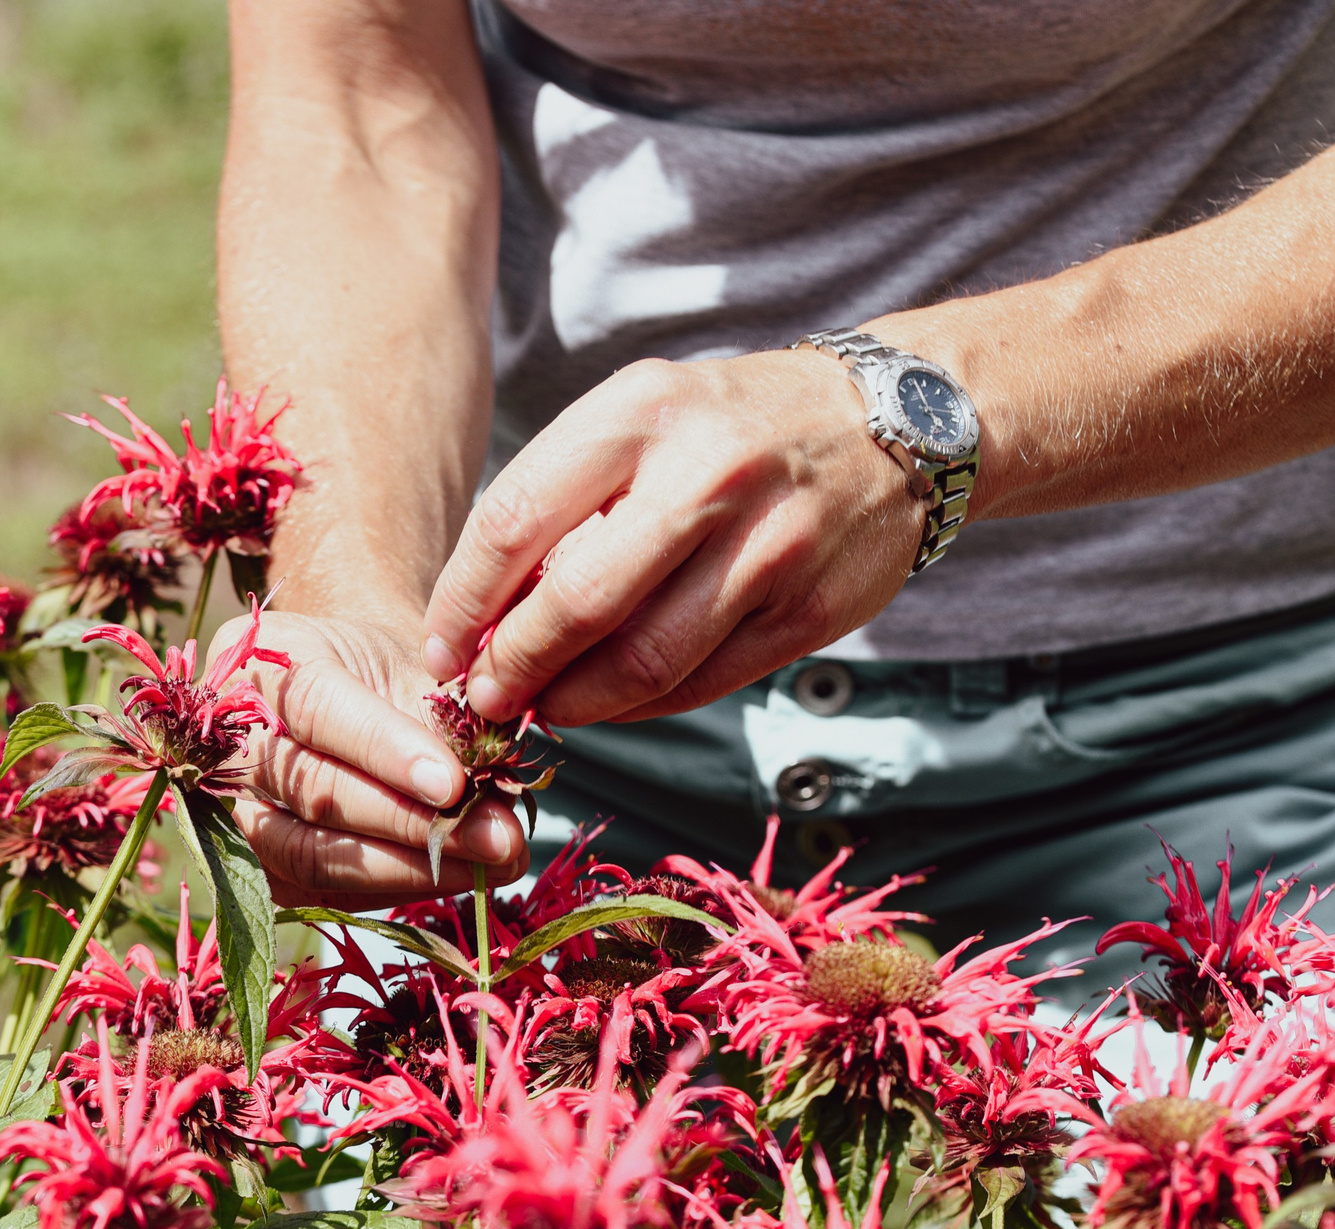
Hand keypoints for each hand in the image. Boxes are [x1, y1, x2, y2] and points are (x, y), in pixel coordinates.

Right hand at [225, 605, 529, 908]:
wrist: (348, 688)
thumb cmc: (385, 667)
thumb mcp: (416, 665)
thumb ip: (446, 721)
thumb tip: (494, 799)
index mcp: (263, 658)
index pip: (317, 708)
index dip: (386, 750)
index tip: (455, 783)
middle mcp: (229, 736)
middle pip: (313, 792)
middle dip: (412, 823)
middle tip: (499, 837)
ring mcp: (231, 808)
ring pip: (311, 854)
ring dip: (410, 867)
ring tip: (491, 863)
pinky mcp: (257, 864)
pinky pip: (321, 890)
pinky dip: (395, 885)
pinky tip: (457, 874)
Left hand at [421, 349, 926, 725]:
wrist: (892, 425)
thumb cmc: (732, 428)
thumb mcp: (644, 419)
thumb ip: (565, 500)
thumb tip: (479, 615)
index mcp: (642, 414)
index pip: (516, 519)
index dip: (463, 601)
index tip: (441, 649)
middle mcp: (707, 475)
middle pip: (576, 603)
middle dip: (513, 667)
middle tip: (485, 699)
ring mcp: (766, 547)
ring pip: (641, 661)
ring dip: (574, 702)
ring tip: (543, 708)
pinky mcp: (807, 611)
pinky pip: (700, 683)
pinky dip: (639, 707)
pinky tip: (611, 702)